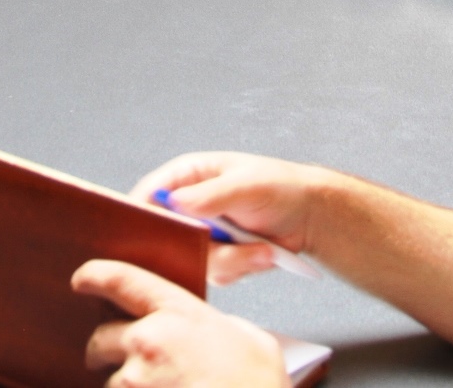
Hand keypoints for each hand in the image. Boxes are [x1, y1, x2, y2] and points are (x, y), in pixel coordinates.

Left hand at [75, 260, 288, 386]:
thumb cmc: (256, 383)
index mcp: (177, 311)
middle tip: (124, 363)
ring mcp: (136, 380)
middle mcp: (148, 341)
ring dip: (123, 387)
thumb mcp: (245, 337)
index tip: (81, 280)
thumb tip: (204, 331)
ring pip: (109, 381)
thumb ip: (213, 325)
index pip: (120, 280)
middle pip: (101, 338)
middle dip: (106, 351)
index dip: (95, 276)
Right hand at [128, 151, 329, 278]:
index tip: (152, 234)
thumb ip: (211, 194)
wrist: (310, 215)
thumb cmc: (280, 186)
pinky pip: (216, 274)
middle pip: (166, 236)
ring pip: (194, 260)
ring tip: (260, 247)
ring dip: (231, 258)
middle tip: (222, 244)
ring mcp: (202, 235)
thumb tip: (177, 202)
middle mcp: (189, 207)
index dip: (143, 215)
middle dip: (195, 246)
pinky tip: (261, 253)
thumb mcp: (246, 185)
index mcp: (188, 177)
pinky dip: (242, 267)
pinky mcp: (218, 258)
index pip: (149, 194)